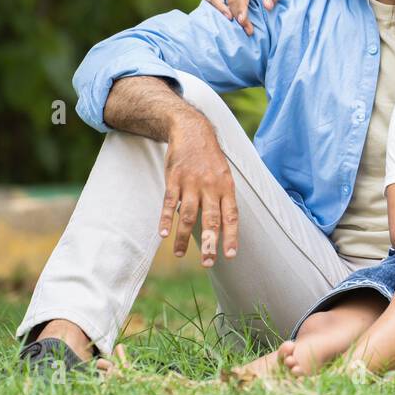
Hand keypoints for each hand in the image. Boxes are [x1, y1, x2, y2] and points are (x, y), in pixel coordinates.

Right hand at [160, 118, 239, 267]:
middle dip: (209, 243)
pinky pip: (170, 202)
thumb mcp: (224, 175)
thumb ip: (223, 198)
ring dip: (183, 236)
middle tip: (207, 263)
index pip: (231, 216)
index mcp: (226, 187)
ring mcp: (192, 183)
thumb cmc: (210, 159)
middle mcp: (211, 186)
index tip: (230, 255)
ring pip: (189, 214)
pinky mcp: (174, 179)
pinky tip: (163, 234)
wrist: (192, 131)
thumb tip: (224, 226)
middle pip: (211, 219)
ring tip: (179, 254)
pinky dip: (166, 218)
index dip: (231, 236)